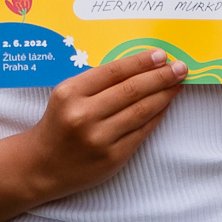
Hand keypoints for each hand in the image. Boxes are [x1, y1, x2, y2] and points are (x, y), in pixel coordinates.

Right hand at [24, 49, 187, 201]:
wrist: (40, 166)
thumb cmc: (59, 124)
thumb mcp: (67, 96)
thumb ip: (98, 81)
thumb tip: (143, 66)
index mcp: (69, 93)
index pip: (114, 71)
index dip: (142, 61)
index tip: (162, 55)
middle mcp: (83, 115)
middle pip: (133, 89)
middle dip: (162, 76)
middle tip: (180, 67)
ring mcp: (99, 138)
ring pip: (142, 110)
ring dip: (165, 94)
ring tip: (178, 83)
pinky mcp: (113, 156)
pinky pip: (143, 130)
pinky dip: (158, 115)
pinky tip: (166, 104)